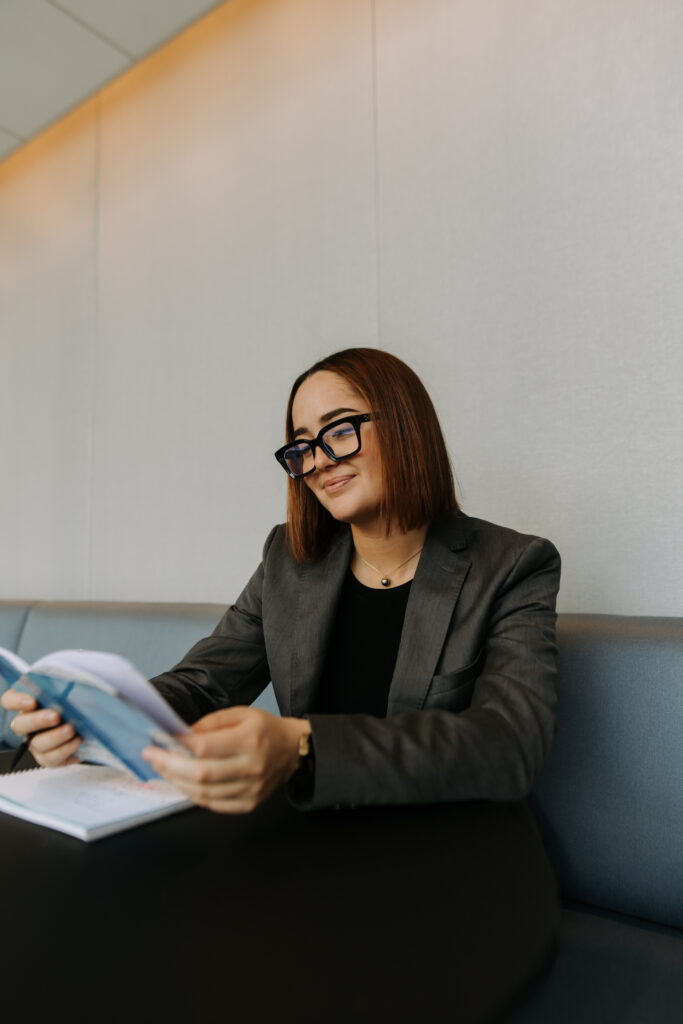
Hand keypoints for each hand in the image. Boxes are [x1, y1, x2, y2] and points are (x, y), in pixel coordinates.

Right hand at [1, 688, 81, 766]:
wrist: (90, 722)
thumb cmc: (77, 700)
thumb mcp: (71, 688)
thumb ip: (64, 685)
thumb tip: (67, 682)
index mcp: (27, 702)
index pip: (9, 700)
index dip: (17, 701)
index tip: (32, 701)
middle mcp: (27, 724)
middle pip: (20, 725)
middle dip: (37, 720)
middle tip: (56, 716)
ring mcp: (36, 743)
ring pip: (37, 744)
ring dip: (54, 736)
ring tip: (71, 729)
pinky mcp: (50, 757)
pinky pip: (52, 758)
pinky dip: (65, 749)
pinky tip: (78, 740)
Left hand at [141, 706, 309, 813]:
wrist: (292, 751)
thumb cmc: (264, 730)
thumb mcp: (241, 713)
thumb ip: (212, 722)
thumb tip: (183, 734)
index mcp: (250, 740)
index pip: (205, 746)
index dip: (178, 745)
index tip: (159, 739)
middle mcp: (251, 767)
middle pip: (201, 773)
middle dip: (169, 765)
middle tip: (151, 756)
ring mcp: (251, 789)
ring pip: (203, 793)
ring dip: (176, 781)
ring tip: (162, 768)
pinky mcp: (248, 804)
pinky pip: (212, 804)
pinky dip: (192, 794)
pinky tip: (181, 782)